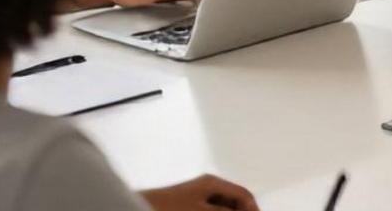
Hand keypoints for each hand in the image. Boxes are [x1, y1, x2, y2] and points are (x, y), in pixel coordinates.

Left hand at [142, 174, 258, 209]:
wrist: (138, 207)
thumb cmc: (171, 209)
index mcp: (214, 183)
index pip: (244, 194)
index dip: (253, 208)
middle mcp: (208, 186)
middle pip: (234, 201)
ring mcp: (197, 195)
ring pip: (222, 206)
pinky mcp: (188, 205)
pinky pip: (210, 209)